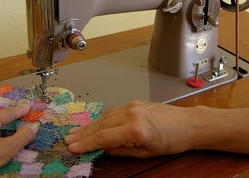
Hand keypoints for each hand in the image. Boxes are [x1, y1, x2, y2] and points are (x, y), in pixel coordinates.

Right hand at [65, 100, 197, 157]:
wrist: (187, 123)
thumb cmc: (171, 141)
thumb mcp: (146, 153)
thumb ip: (121, 151)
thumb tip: (104, 149)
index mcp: (135, 130)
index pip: (103, 137)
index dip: (86, 143)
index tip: (73, 147)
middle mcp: (130, 114)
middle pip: (100, 124)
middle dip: (83, 133)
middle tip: (68, 139)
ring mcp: (131, 105)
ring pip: (104, 116)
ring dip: (89, 125)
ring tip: (76, 132)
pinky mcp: (133, 102)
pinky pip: (112, 111)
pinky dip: (101, 118)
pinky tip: (93, 123)